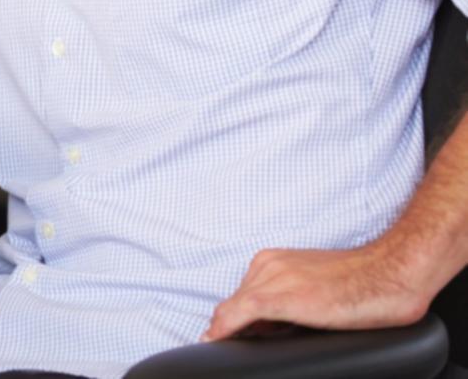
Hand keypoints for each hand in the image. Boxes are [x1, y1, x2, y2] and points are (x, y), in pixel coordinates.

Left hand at [203, 243, 431, 341]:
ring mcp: (275, 279)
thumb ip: (288, 298)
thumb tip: (268, 327)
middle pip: (236, 301)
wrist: (390, 273)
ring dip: (227, 330)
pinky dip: (226, 329)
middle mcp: (270, 265)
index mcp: (275, 261)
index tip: (225, 335)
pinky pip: (241, 313)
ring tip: (222, 346)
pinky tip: (218, 341)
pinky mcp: (283, 297)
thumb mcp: (313, 287)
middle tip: (225, 345)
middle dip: (230, 325)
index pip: (242, 293)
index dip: (232, 318)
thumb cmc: (362, 283)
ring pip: (234, 308)